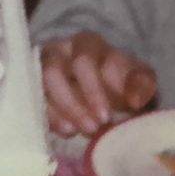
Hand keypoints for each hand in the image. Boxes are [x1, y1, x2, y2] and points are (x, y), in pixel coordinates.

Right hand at [39, 30, 156, 136]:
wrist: (108, 87)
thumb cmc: (122, 80)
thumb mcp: (139, 78)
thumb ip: (142, 84)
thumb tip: (134, 101)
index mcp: (86, 43)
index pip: (83, 61)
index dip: (92, 89)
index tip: (106, 117)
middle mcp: (58, 50)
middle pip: (53, 72)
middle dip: (72, 104)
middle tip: (91, 128)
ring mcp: (41, 67)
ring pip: (39, 86)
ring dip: (57, 111)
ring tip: (75, 132)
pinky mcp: (34, 86)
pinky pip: (33, 100)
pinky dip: (48, 117)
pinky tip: (65, 131)